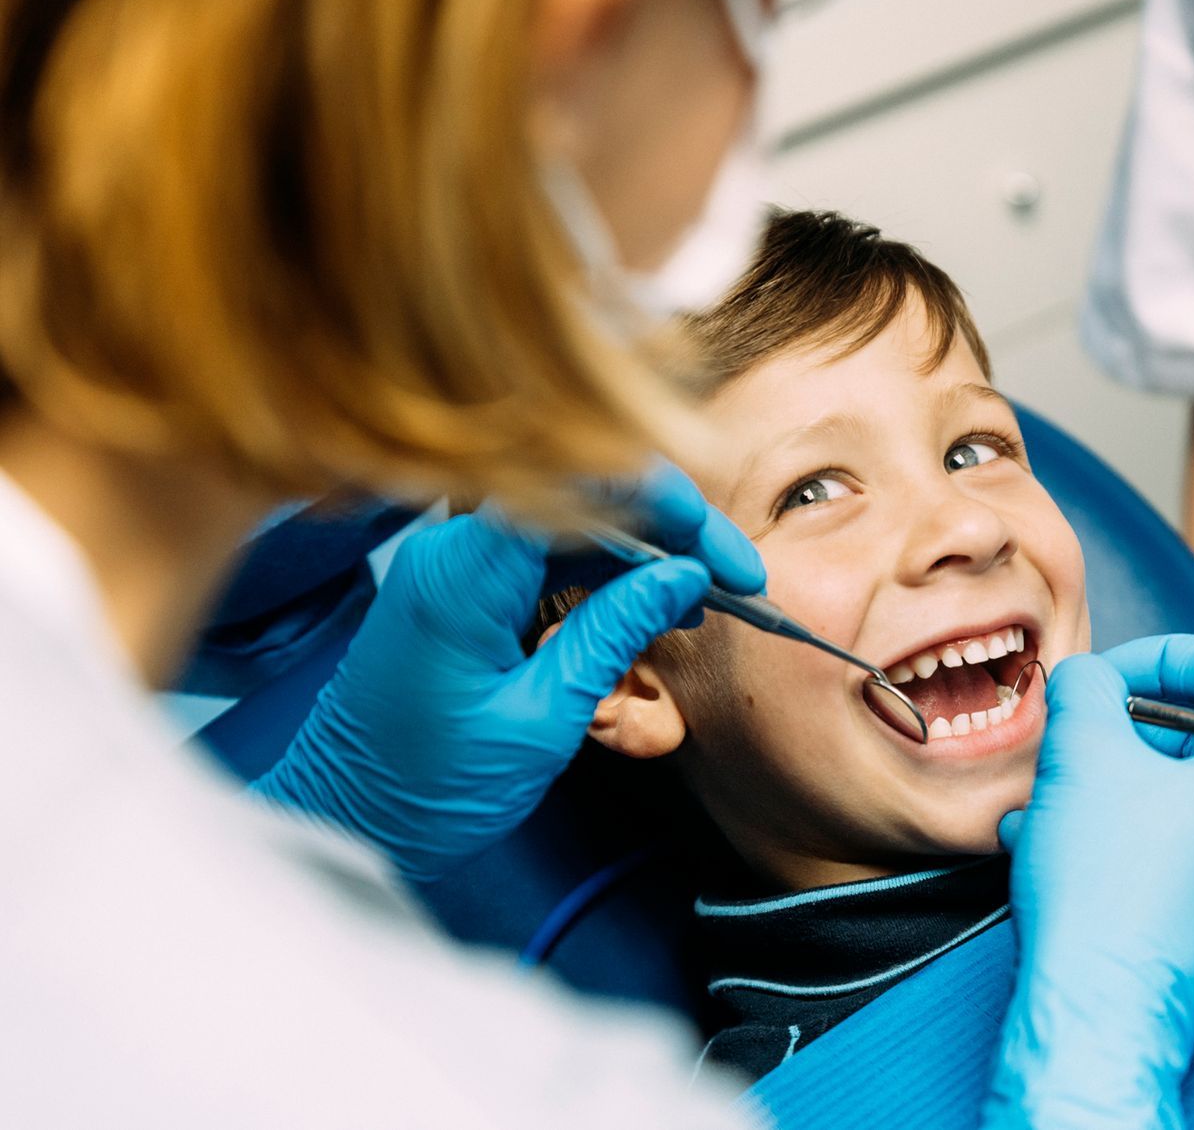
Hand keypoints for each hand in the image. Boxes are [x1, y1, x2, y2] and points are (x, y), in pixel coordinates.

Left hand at [253, 464, 762, 881]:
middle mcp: (452, 546)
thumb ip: (613, 634)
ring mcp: (453, 560)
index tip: (727, 560)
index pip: (584, 483)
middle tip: (735, 579)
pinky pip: (546, 546)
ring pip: (572, 514)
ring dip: (646, 545)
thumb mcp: (541, 720)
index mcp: (463, 572)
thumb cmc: (425, 793)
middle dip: (672, 524)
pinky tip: (651, 601)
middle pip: (584, 489)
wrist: (343, 824)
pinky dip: (607, 566)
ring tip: (705, 596)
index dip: (672, 506)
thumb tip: (686, 577)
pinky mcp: (460, 582)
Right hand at [984, 634, 1193, 1129]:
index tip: (1100, 680)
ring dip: (1108, 796)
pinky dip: (1125, 848)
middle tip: (1066, 750)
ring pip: (1183, 809)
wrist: (1102, 1015)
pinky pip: (1183, 865)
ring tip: (1042, 814)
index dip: (1156, 655)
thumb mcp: (1082, 750)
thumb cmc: (1105, 883)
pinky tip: (1059, 860)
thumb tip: (1090, 679)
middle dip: (1119, 739)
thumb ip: (1087, 685)